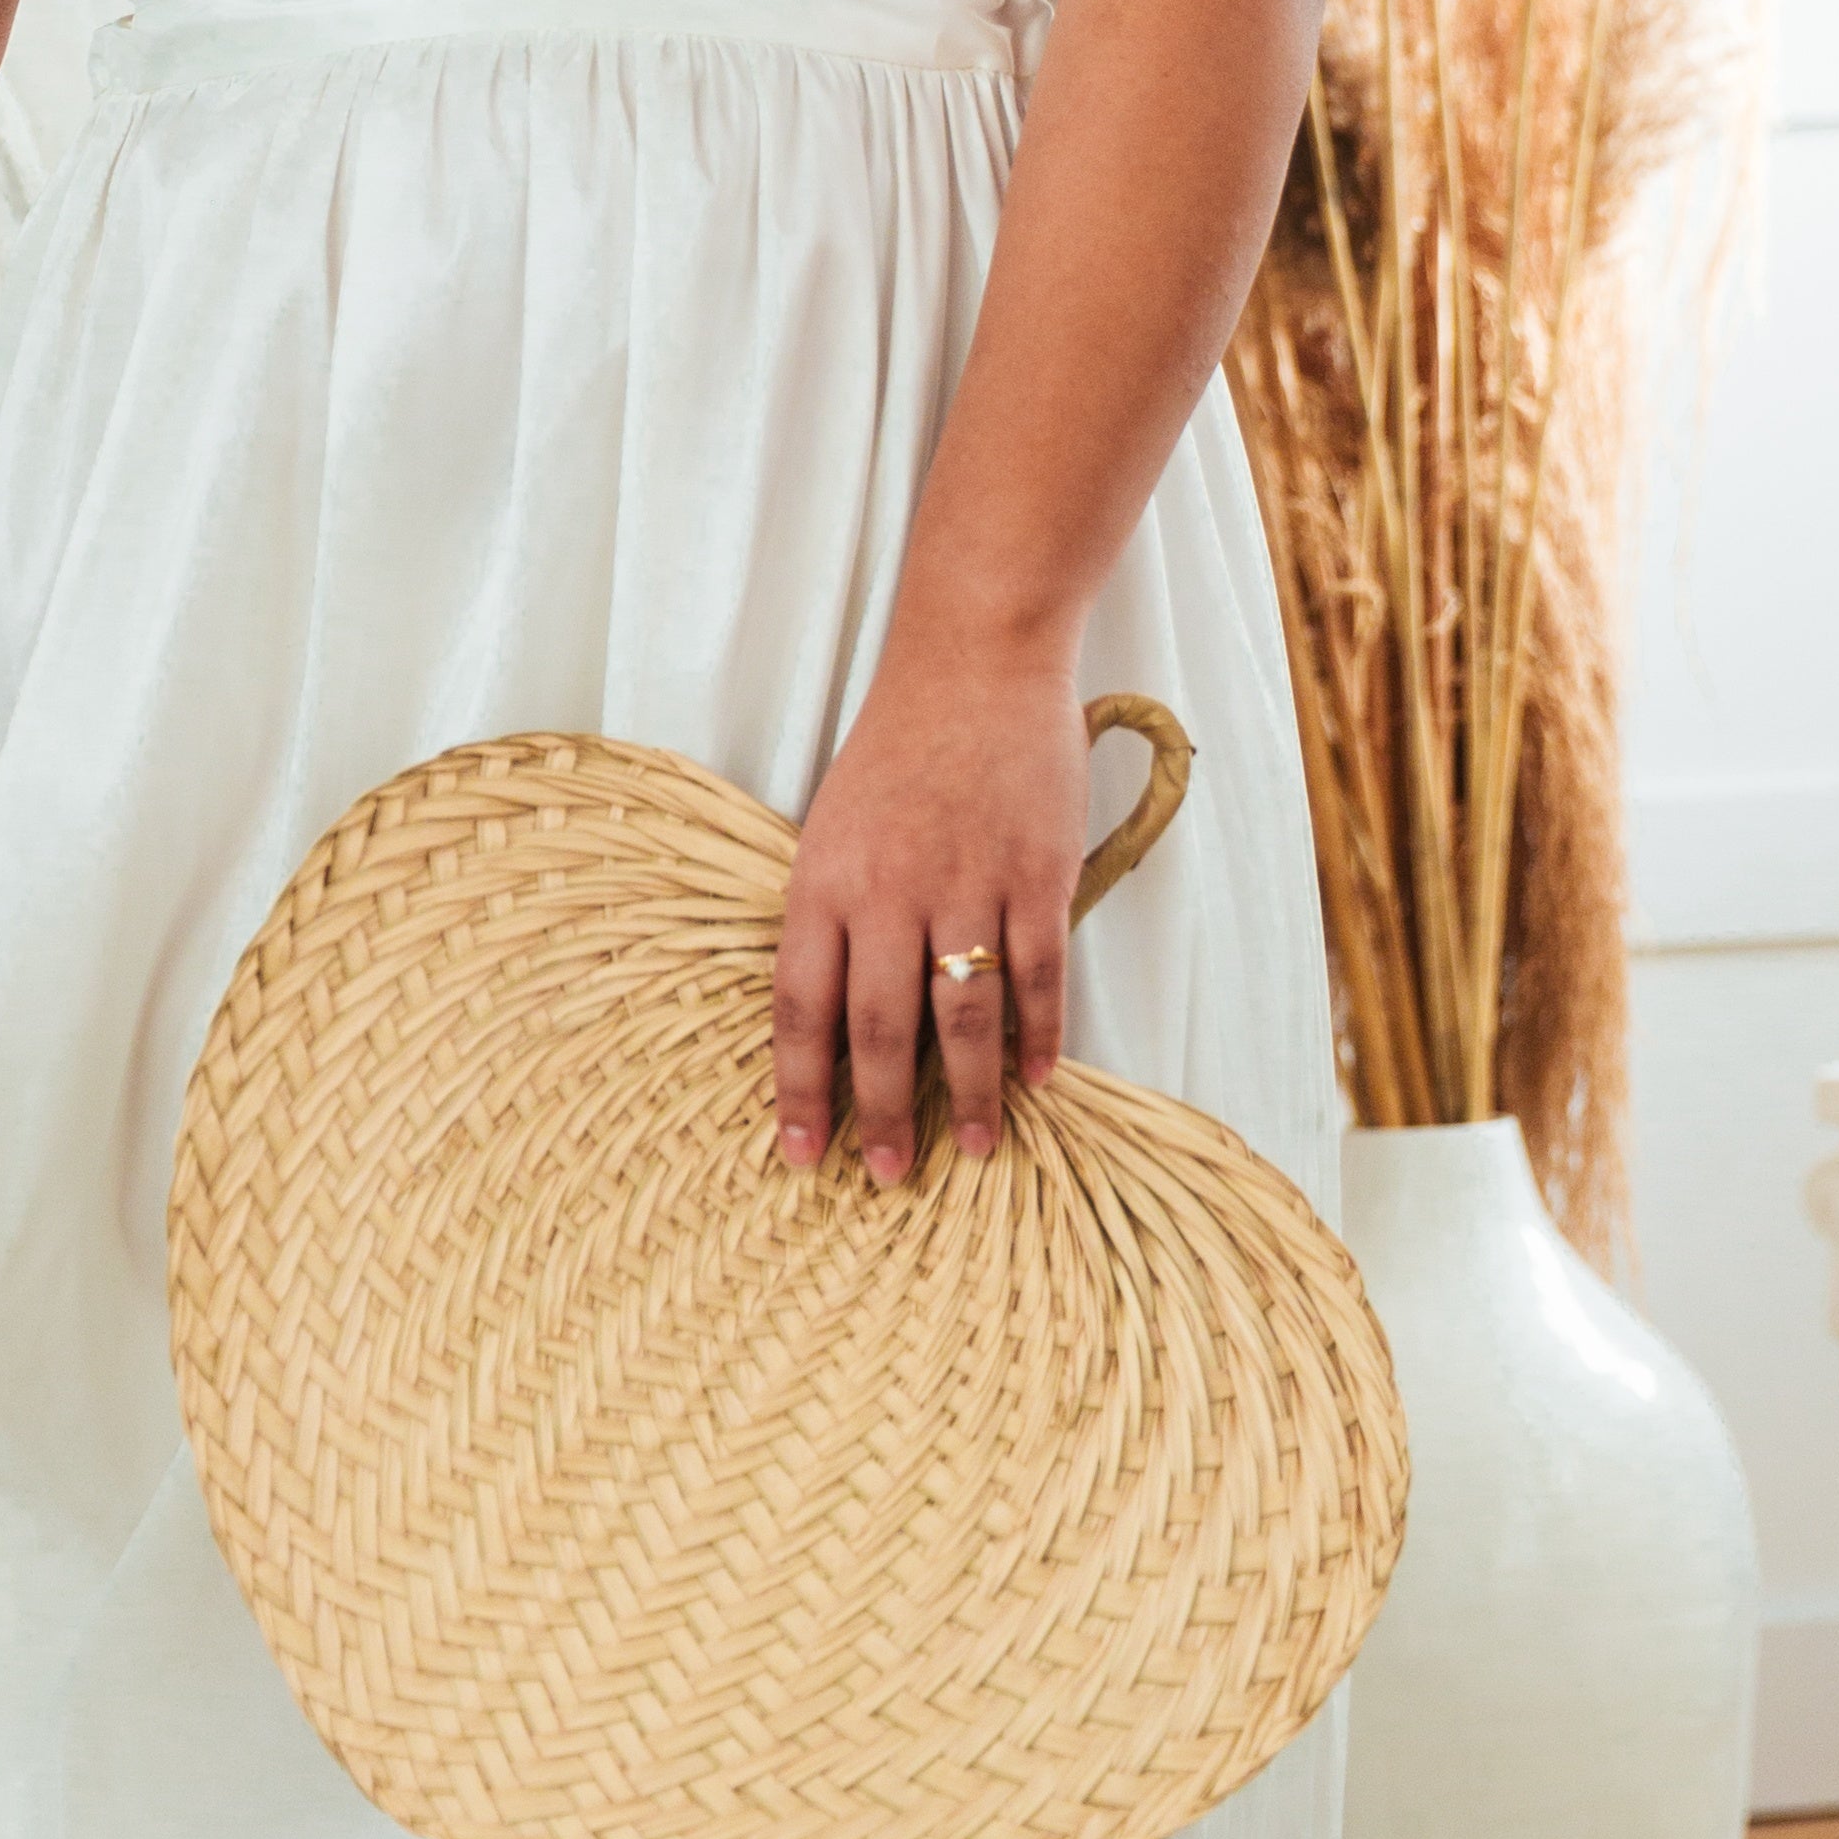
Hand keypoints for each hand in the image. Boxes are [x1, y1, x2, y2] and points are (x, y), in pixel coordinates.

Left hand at [771, 649, 1088, 1183]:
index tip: (800, 1152)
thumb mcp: (832, 828)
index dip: (798, 1089)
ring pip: (965, 1017)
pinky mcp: (1035, 873)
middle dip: (883, 1115)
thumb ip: (833, 918)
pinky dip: (1040, 1035)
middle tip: (890, 1175)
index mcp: (822, 880)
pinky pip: (1038, 975)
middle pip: (882, 1030)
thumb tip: (832, 1025)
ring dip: (972, 1095)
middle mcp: (889, 891)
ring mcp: (966, 883)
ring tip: (977, 1149)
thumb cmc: (895, 751)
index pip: (800, 1008)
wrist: (972, 662)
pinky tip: (1039, 1079)